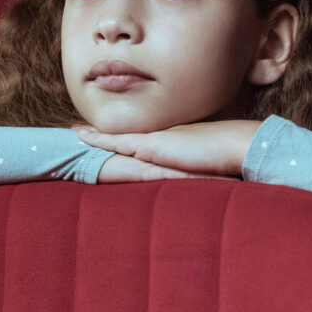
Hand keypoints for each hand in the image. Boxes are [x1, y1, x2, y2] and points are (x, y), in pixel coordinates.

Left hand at [76, 119, 260, 176]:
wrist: (237, 144)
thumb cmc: (230, 158)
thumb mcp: (207, 167)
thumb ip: (195, 173)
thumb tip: (193, 182)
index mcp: (172, 142)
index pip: (139, 140)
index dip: (120, 138)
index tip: (104, 136)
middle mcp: (160, 137)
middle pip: (124, 136)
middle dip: (101, 134)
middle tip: (77, 129)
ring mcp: (155, 140)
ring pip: (117, 137)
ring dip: (95, 136)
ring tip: (74, 132)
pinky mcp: (153, 146)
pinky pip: (118, 142)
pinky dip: (100, 140)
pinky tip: (83, 137)